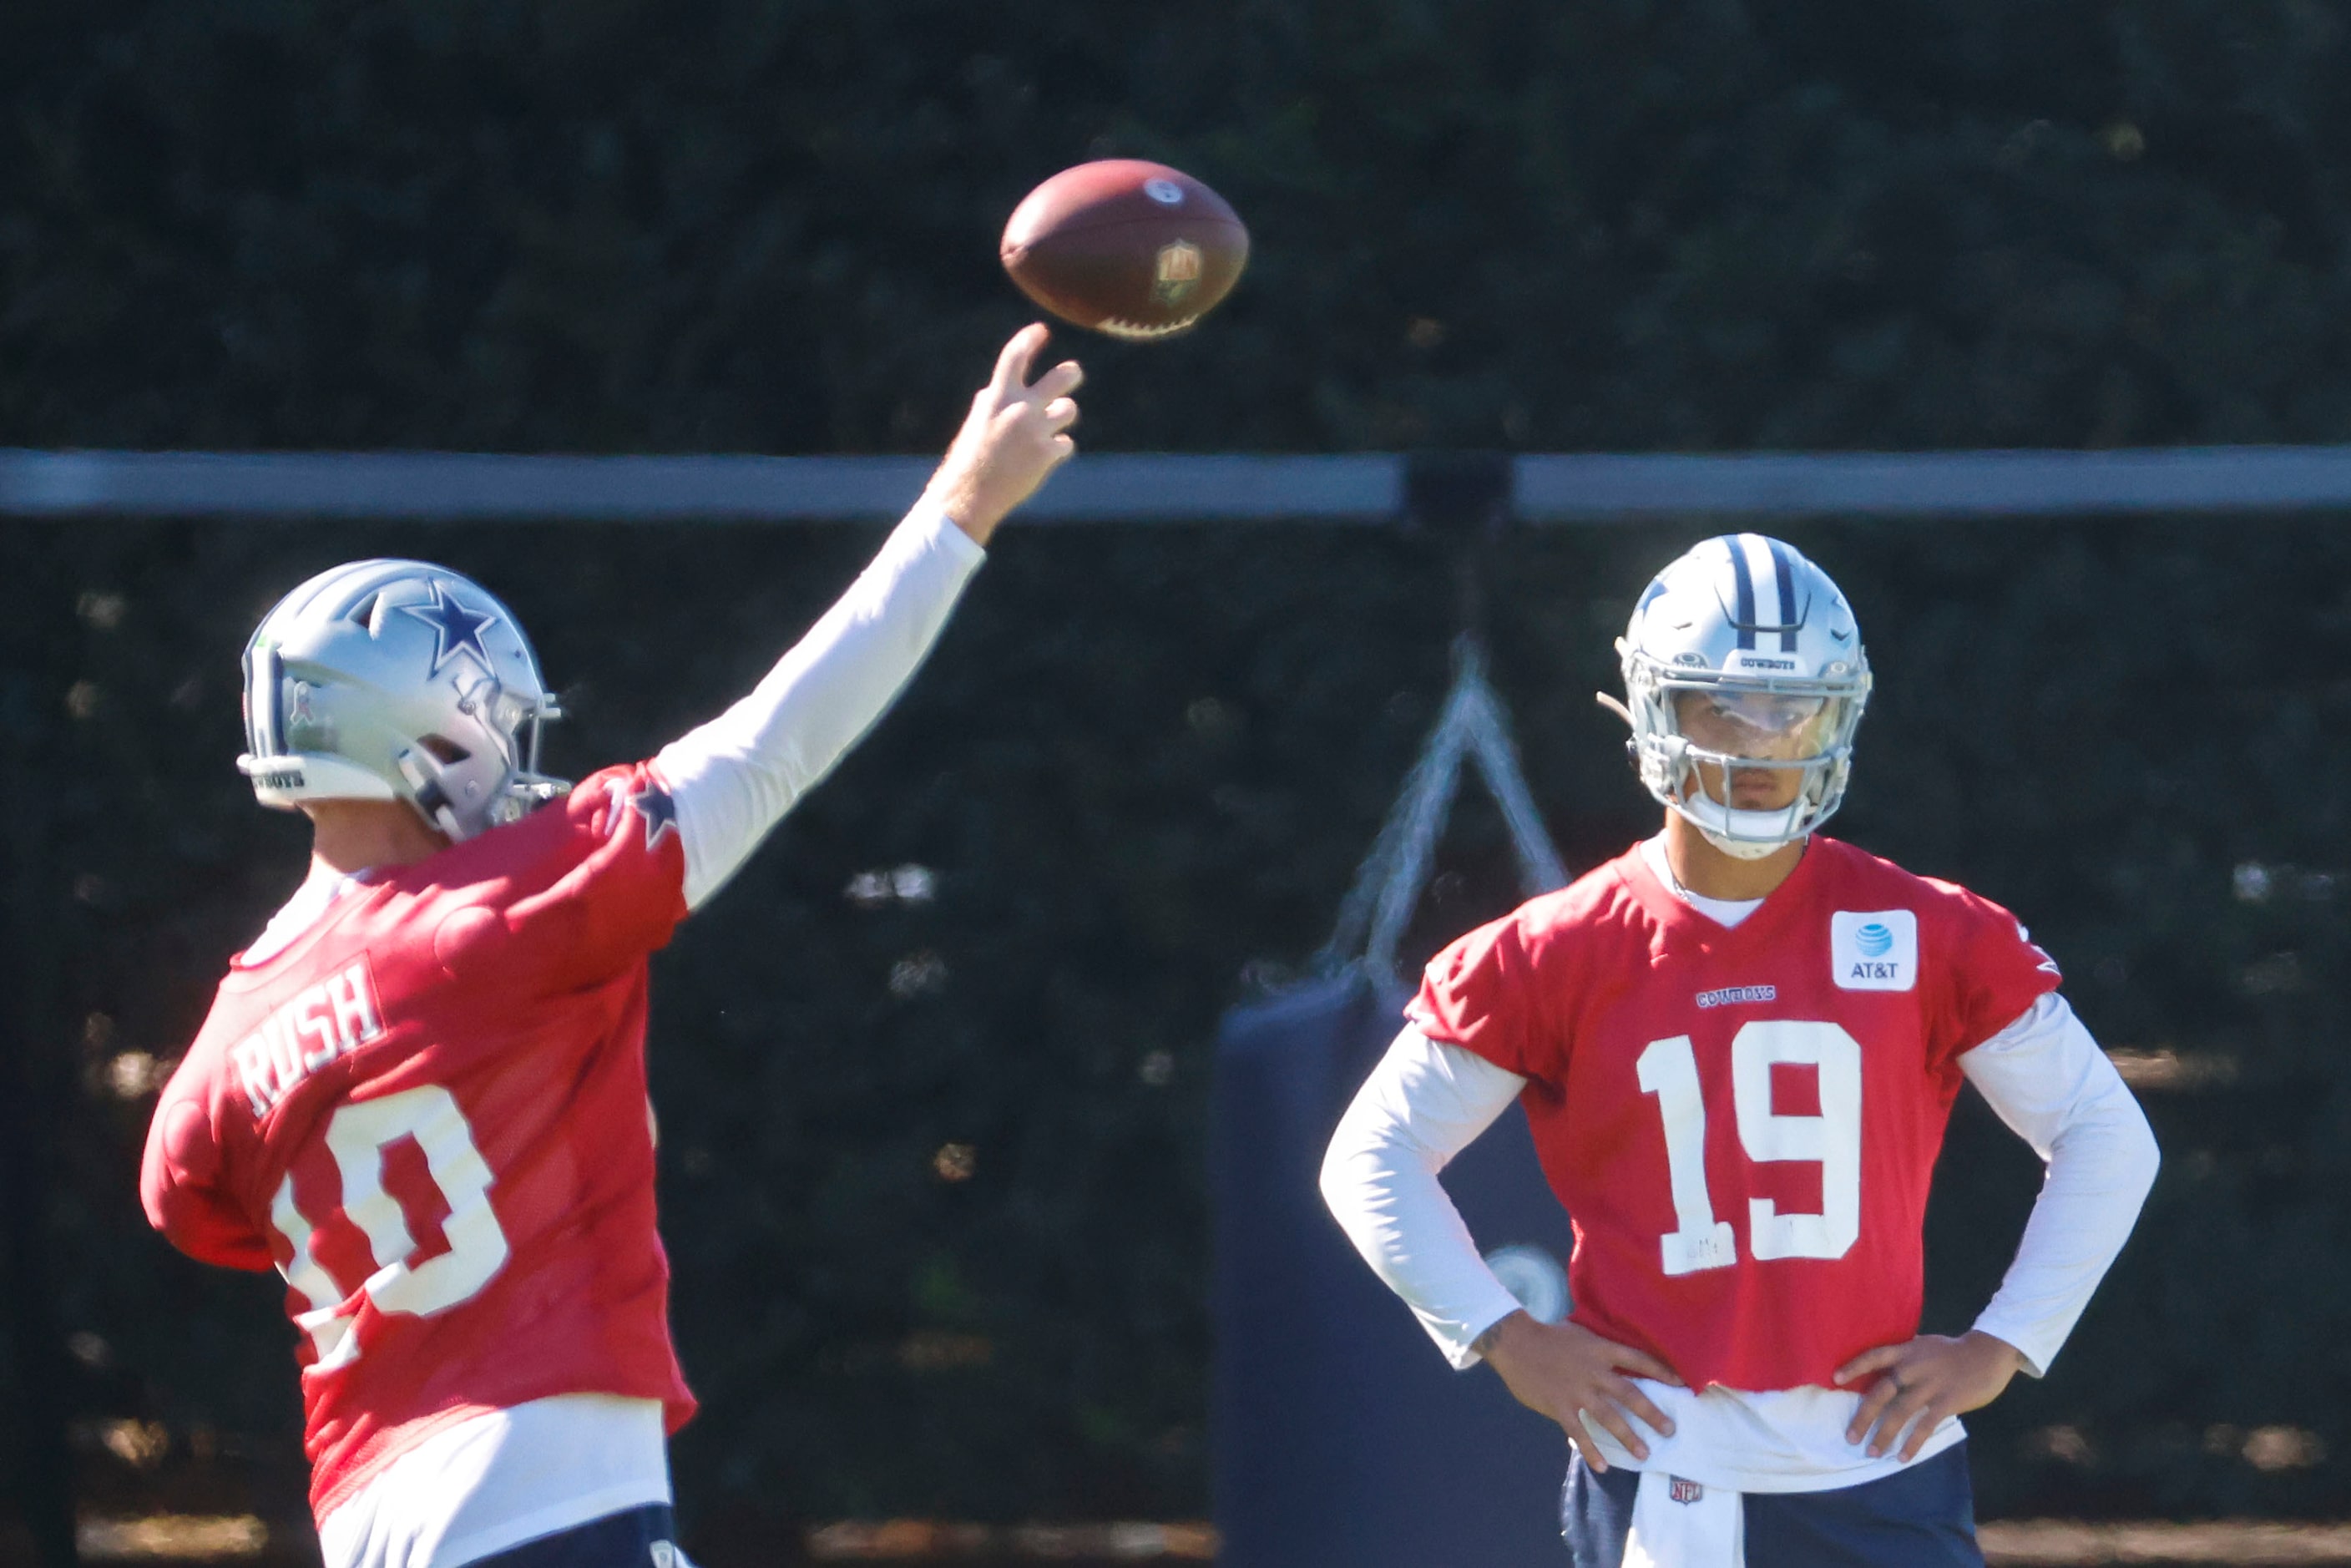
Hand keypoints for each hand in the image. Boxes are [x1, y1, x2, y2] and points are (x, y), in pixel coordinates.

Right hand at [919, 323, 1082, 545]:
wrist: (969, 496)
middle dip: (1071, 373)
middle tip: (1073, 373)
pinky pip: (1066, 444)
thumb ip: (992, 403)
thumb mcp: (976, 423)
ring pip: (1068, 410)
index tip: (1041, 331)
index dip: (1030, 339)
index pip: (1015, 357)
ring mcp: (1036, 431)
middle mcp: (1019, 409)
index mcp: (997, 397)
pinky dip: (1056, 450)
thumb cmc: (969, 460)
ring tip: (1047, 430)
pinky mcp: (1047, 454)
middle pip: (1062, 377)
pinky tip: (1041, 459)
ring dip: (1061, 418)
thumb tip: (995, 388)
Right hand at [1477, 1311, 1684, 1471]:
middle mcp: (1594, 1371)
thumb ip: (1601, 1349)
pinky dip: (1591, 1450)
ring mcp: (1577, 1391)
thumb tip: (1622, 1359)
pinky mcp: (1559, 1406)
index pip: (1638, 1360)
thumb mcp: (1581, 1334)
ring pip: (1609, 1417)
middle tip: (1670, 1430)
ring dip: (1628, 1437)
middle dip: (1651, 1414)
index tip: (1681, 1384)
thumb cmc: (1548, 1337)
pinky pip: (1579, 1432)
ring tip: (1644, 1455)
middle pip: (1630, 1394)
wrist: (1515, 1343)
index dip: (1661, 1371)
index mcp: (1600, 1350)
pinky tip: (1603, 1466)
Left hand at [1835, 1330, 2024, 1460]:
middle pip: (1881, 1392)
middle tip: (1850, 1437)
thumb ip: (1904, 1356)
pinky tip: (1902, 1457)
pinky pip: (1925, 1425)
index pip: (1874, 1356)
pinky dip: (1912, 1442)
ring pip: (1900, 1412)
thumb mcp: (1924, 1346)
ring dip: (1884, 1434)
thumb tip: (1882, 1367)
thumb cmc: (1953, 1352)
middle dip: (1864, 1416)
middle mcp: (1913, 1367)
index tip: (1834, 1379)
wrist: (1988, 1353)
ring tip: (1872, 1452)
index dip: (1854, 1366)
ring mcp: (1930, 1385)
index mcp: (1906, 1351)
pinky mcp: (1947, 1401)